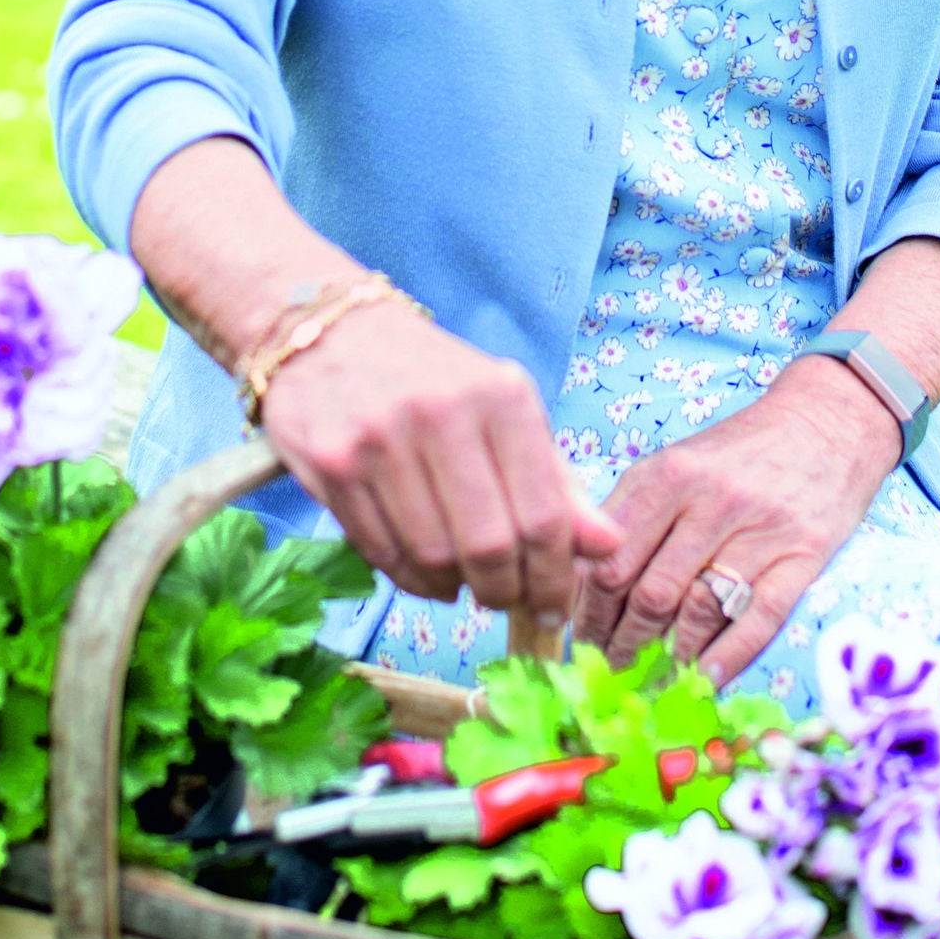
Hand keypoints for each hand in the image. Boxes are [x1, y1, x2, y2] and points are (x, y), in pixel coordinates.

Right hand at [262, 296, 618, 625]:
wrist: (328, 333)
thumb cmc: (433, 378)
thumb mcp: (506, 411)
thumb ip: (558, 483)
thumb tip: (610, 548)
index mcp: (499, 395)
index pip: (544, 515)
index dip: (556, 576)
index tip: (556, 606)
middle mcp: (439, 414)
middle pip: (489, 546)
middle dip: (507, 592)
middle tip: (509, 601)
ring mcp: (379, 441)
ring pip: (433, 558)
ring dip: (457, 588)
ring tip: (466, 583)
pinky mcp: (332, 466)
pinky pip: (382, 554)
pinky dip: (412, 580)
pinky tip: (426, 571)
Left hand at [576, 355, 903, 686]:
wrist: (827, 420)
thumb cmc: (738, 452)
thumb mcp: (676, 464)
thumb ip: (633, 516)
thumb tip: (586, 587)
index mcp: (666, 476)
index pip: (609, 560)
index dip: (588, 612)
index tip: (581, 640)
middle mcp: (710, 500)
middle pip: (648, 592)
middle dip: (622, 643)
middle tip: (612, 669)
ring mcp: (760, 529)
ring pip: (697, 610)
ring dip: (670, 656)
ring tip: (653, 677)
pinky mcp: (803, 554)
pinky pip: (760, 617)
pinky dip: (729, 654)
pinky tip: (706, 677)